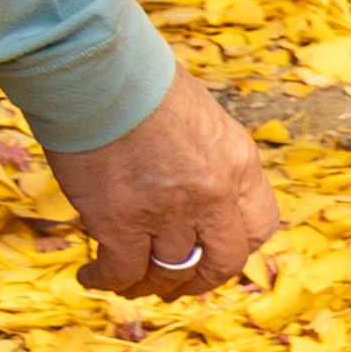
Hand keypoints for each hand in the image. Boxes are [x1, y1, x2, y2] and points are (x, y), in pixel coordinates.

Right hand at [38, 71, 282, 300]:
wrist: (91, 67)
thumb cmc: (137, 81)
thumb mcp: (200, 117)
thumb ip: (207, 159)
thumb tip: (195, 192)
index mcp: (238, 162)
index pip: (259, 227)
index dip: (236, 247)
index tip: (214, 251)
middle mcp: (213, 192)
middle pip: (223, 262)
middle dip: (200, 280)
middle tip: (178, 285)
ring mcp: (167, 210)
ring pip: (170, 272)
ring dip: (150, 284)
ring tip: (131, 281)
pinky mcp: (119, 220)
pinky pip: (122, 270)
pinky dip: (108, 280)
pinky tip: (93, 275)